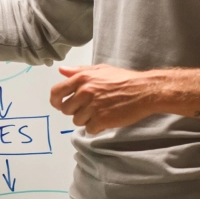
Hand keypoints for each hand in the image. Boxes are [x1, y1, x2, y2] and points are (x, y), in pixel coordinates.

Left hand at [50, 65, 199, 133]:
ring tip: (100, 112)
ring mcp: (92, 107)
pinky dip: (96, 127)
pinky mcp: (101, 120)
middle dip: (75, 110)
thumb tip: (62, 71)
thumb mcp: (101, 70)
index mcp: (82, 78)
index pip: (56, 92)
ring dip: (86, 119)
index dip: (55, 101)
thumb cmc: (124, 80)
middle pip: (66, 109)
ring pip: (77, 121)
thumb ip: (79, 71)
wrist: (144, 91)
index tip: (58, 105)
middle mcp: (84, 92)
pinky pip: (89, 129)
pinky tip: (106, 119)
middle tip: (89, 108)